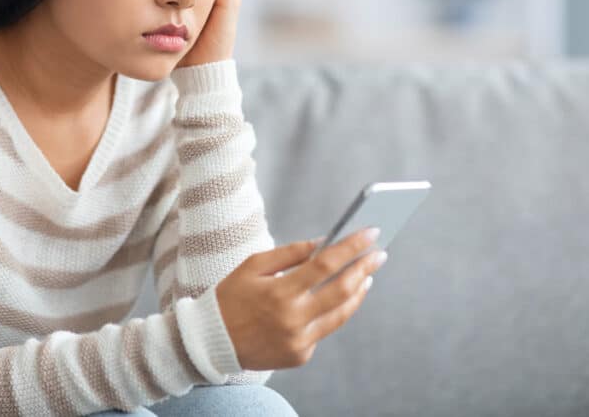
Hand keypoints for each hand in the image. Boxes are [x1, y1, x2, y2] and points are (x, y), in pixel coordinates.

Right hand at [214, 228, 386, 371]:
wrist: (210, 341)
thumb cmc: (230, 297)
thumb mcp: (252, 266)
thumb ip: (288, 253)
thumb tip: (323, 242)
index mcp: (279, 292)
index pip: (325, 265)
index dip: (351, 247)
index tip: (371, 233)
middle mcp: (292, 319)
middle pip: (342, 290)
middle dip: (364, 269)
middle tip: (378, 254)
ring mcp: (298, 341)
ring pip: (341, 314)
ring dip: (357, 293)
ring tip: (365, 276)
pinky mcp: (300, 356)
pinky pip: (323, 331)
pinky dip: (330, 313)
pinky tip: (333, 300)